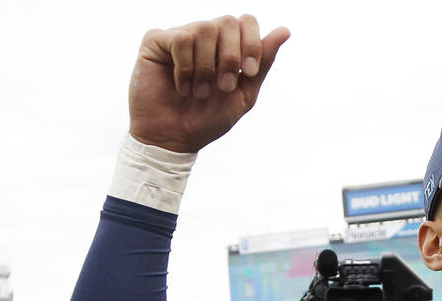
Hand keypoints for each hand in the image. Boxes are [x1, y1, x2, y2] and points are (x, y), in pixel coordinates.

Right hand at [128, 15, 289, 152]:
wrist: (175, 138)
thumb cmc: (208, 118)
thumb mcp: (244, 93)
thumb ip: (262, 62)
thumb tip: (285, 31)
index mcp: (226, 46)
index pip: (246, 21)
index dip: (252, 44)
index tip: (248, 73)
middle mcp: (204, 37)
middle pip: (228, 22)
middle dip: (230, 57)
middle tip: (224, 86)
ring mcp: (180, 36)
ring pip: (204, 28)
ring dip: (207, 67)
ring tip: (199, 92)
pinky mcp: (156, 41)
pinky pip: (180, 39)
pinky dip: (185, 68)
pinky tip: (181, 87)